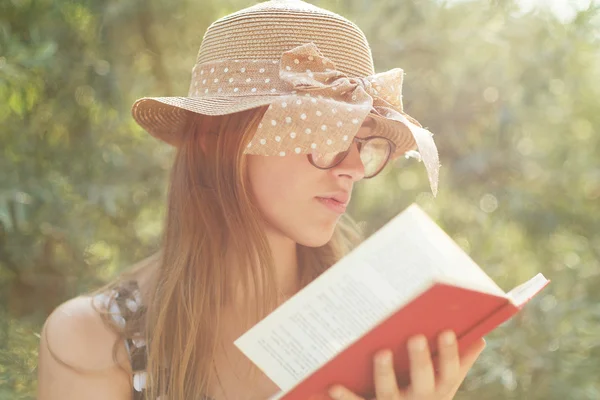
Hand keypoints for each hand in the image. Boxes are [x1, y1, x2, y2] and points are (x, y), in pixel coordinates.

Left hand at [327, 331, 485, 399]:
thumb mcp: (445, 387)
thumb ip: (460, 363)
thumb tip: (481, 337)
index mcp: (439, 391)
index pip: (449, 373)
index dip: (450, 354)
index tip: (446, 330)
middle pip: (423, 382)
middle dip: (420, 360)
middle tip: (414, 337)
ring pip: (389, 393)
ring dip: (385, 374)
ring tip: (381, 352)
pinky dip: (345, 396)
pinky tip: (332, 384)